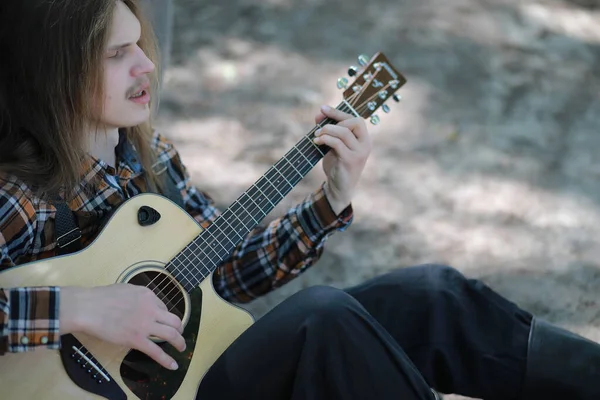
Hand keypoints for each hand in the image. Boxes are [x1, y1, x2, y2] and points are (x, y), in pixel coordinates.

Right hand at [60, 284, 184, 369]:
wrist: (89, 307)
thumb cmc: (100, 298)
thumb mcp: (126, 289)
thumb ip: (137, 297)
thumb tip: (140, 303)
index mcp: (148, 295)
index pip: (163, 307)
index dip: (164, 316)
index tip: (162, 322)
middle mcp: (151, 309)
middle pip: (174, 320)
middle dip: (179, 329)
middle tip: (179, 334)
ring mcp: (145, 325)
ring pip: (172, 334)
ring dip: (180, 342)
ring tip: (181, 348)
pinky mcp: (137, 340)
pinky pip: (156, 351)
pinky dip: (167, 360)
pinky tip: (173, 365)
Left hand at [313, 105, 371, 214]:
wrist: (338, 188)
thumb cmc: (337, 165)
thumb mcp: (333, 145)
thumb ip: (329, 130)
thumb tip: (319, 114)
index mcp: (364, 138)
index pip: (355, 118)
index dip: (338, 112)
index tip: (322, 109)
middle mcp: (365, 144)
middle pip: (353, 121)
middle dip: (334, 121)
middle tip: (318, 129)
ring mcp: (360, 153)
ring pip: (344, 132)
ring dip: (327, 130)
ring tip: (316, 136)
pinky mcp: (351, 160)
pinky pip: (337, 143)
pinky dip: (325, 139)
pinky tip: (317, 142)